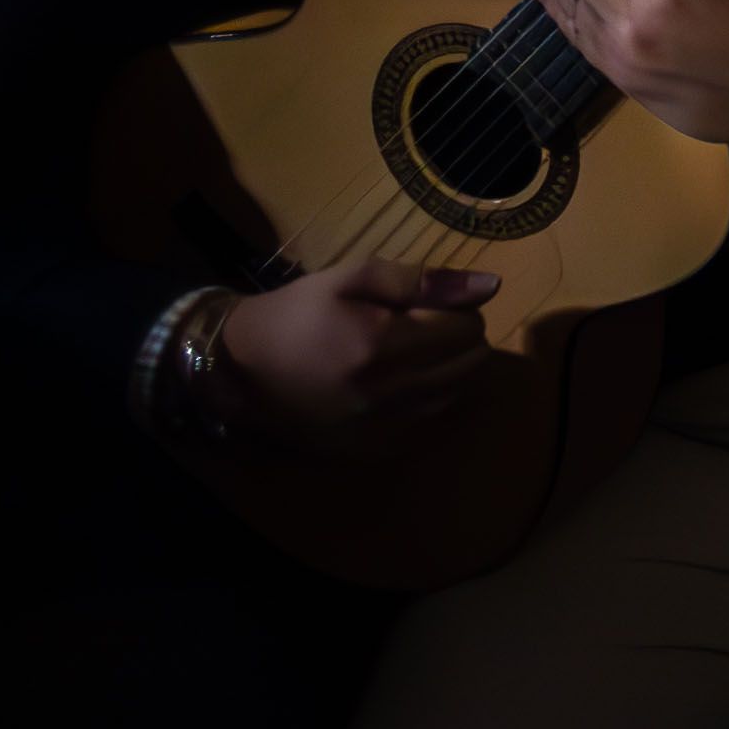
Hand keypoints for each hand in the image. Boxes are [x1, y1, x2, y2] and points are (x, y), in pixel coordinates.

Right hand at [213, 259, 502, 444]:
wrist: (237, 369)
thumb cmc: (297, 313)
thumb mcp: (353, 278)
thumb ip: (424, 280)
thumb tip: (491, 286)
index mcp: (379, 347)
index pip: (467, 329)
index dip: (460, 310)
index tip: (433, 305)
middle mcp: (384, 395)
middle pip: (469, 366)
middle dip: (462, 340)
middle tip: (429, 327)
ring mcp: (377, 430)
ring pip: (454, 397)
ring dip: (450, 372)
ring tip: (417, 354)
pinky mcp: (368, 451)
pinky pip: (426, 425)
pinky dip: (427, 402)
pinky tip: (401, 384)